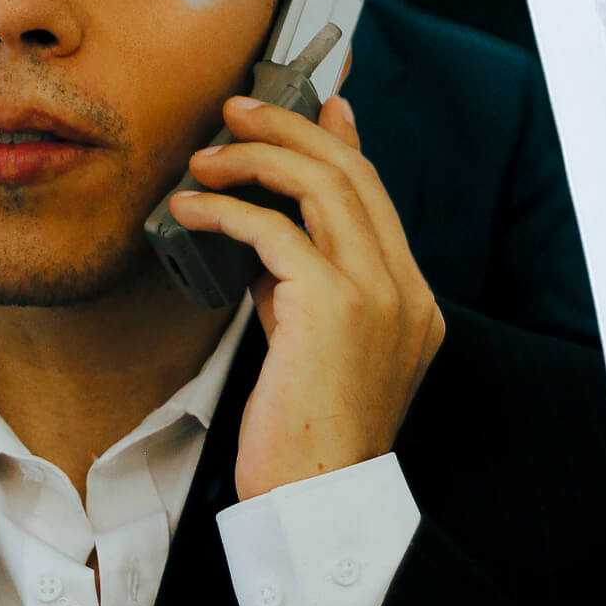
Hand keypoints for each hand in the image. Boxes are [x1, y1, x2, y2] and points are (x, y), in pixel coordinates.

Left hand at [169, 93, 443, 500]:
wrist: (318, 498)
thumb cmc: (305, 436)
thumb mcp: (313, 349)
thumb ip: (306, 291)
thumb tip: (268, 236)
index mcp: (413, 301)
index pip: (378, 196)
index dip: (344, 142)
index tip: (319, 106)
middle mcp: (406, 290)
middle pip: (354, 175)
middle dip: (293, 130)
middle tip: (241, 110)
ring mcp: (377, 295)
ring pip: (323, 185)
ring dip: (257, 158)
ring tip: (208, 154)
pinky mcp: (333, 307)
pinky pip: (275, 231)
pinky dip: (228, 210)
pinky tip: (192, 209)